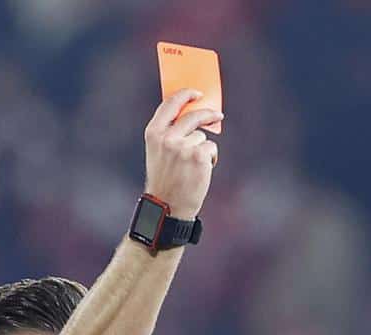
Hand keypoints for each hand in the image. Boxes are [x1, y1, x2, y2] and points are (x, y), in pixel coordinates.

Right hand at [144, 90, 222, 221]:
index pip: (170, 105)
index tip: (196, 93)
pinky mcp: (199, 155)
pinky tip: (201, 170)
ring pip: (203, 136)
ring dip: (203, 148)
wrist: (168, 206)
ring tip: (193, 166)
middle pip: (192, 115)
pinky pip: (211, 147)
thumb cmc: (166, 180)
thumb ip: (169, 133)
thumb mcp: (159, 152)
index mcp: (153, 133)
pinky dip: (211, 158)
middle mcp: (167, 137)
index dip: (185, 95)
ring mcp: (183, 146)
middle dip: (207, 113)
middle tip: (217, 114)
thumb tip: (191, 115)